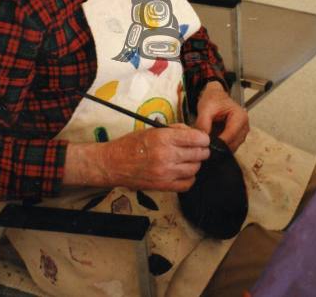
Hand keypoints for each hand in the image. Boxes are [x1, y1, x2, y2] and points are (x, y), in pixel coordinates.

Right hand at [64, 125, 210, 191]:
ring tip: (188, 159)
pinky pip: (188, 183)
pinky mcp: (164, 186)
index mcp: (163, 138)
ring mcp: (166, 173)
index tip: (201, 138)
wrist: (113, 164)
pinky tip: (183, 172)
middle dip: (201, 150)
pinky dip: (190, 177)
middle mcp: (167, 155)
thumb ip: (174, 130)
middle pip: (199, 154)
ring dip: (195, 163)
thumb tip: (193, 133)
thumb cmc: (131, 144)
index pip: (197, 138)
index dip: (203, 138)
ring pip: (195, 168)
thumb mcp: (152, 130)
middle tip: (197, 148)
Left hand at [194, 81, 248, 151]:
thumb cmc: (214, 100)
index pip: (230, 136)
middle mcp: (244, 126)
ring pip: (231, 147)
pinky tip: (213, 141)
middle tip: (204, 145)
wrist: (216, 97)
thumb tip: (203, 139)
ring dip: (219, 147)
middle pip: (232, 144)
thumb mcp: (205, 108)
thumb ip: (203, 123)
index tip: (206, 145)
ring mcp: (242, 133)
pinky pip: (230, 147)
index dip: (217, 143)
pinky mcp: (237, 137)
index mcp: (240, 117)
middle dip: (218, 146)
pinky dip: (221, 146)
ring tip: (208, 141)